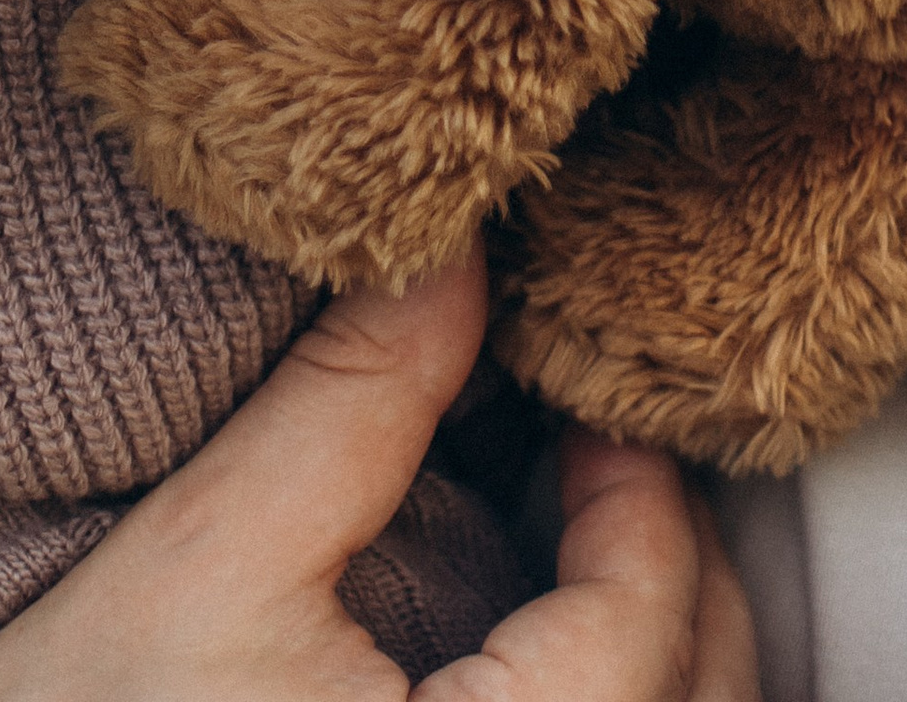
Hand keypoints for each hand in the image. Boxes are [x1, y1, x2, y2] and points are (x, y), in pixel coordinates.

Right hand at [0, 247, 758, 701]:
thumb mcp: (204, 561)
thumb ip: (351, 402)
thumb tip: (460, 249)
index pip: (649, 619)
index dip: (633, 475)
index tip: (579, 379)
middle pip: (702, 695)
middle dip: (670, 557)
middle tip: (591, 438)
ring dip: (655, 644)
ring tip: (578, 536)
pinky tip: (541, 648)